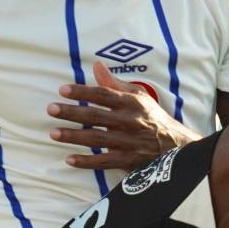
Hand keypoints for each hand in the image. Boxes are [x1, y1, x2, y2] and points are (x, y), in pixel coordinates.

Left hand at [48, 61, 198, 171]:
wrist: (177, 147)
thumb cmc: (152, 118)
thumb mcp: (138, 97)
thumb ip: (114, 83)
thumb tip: (96, 65)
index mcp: (132, 104)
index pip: (104, 95)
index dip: (83, 92)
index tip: (63, 90)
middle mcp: (130, 122)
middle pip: (97, 116)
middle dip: (73, 113)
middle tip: (51, 109)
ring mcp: (129, 143)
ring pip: (98, 139)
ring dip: (74, 136)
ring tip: (53, 133)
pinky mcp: (128, 162)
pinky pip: (104, 162)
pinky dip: (87, 162)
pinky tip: (69, 159)